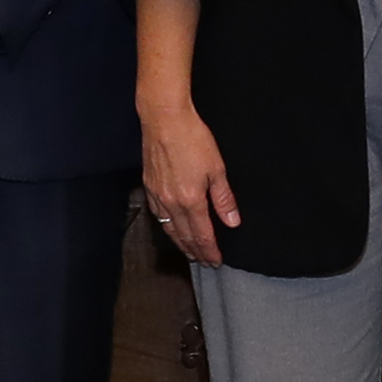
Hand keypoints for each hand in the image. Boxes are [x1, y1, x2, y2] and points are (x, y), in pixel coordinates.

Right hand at [139, 94, 239, 264]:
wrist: (164, 119)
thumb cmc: (192, 138)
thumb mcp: (217, 168)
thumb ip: (224, 198)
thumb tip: (232, 222)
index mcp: (191, 201)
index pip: (202, 235)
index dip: (210, 250)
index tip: (216, 261)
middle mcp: (171, 203)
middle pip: (184, 236)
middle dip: (196, 252)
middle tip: (205, 262)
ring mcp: (158, 195)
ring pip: (169, 228)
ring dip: (180, 243)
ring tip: (189, 252)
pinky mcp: (149, 185)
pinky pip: (158, 215)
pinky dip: (166, 227)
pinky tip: (170, 228)